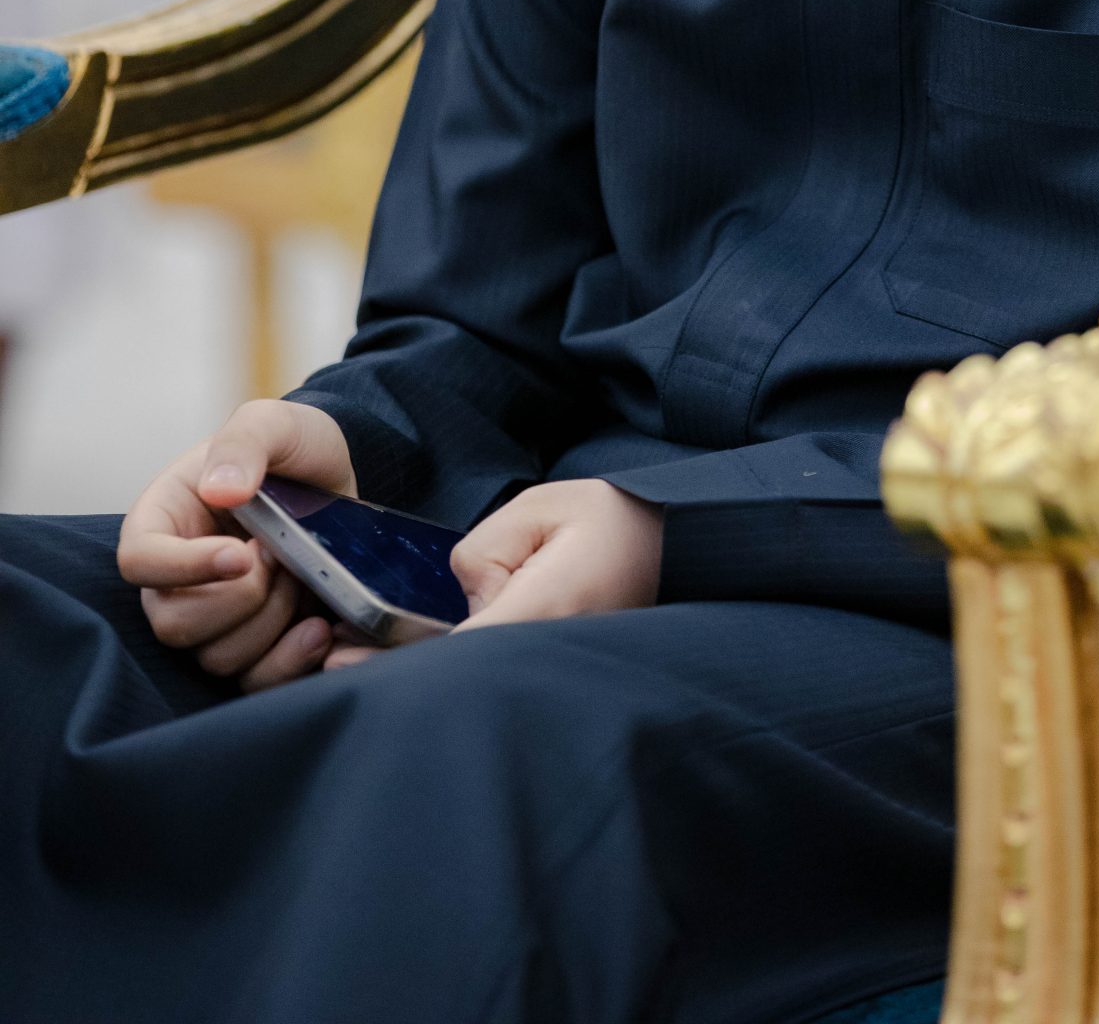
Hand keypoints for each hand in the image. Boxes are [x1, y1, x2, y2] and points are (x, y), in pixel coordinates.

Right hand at [118, 398, 355, 693]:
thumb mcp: (274, 423)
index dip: (182, 568)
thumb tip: (222, 490)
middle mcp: (178, 580)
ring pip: (217, 658)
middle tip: (279, 555)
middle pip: (174, 625)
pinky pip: (255, 683)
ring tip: (300, 574)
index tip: (241, 553)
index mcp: (164, 522)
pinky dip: (289, 663)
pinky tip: (318, 627)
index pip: (140, 562)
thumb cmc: (294, 448)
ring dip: (270, 620)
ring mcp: (215, 620)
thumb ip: (244, 442)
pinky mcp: (255, 647)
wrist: (339, 484)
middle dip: (240, 597)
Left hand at [324, 479, 662, 668]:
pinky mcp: (549, 667)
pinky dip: (448, 669)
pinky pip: (489, 673)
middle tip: (332, 659)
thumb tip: (462, 595)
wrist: (671, 545)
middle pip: (453, 682)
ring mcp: (548, 668)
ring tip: (353, 659)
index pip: (454, 653)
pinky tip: (411, 660)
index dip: (395, 662)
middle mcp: (542, 654)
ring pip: (468, 683)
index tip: (344, 653)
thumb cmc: (611, 521)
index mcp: (539, 611)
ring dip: (416, 675)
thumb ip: (484, 550)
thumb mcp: (540, 510)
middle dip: (392, 676)